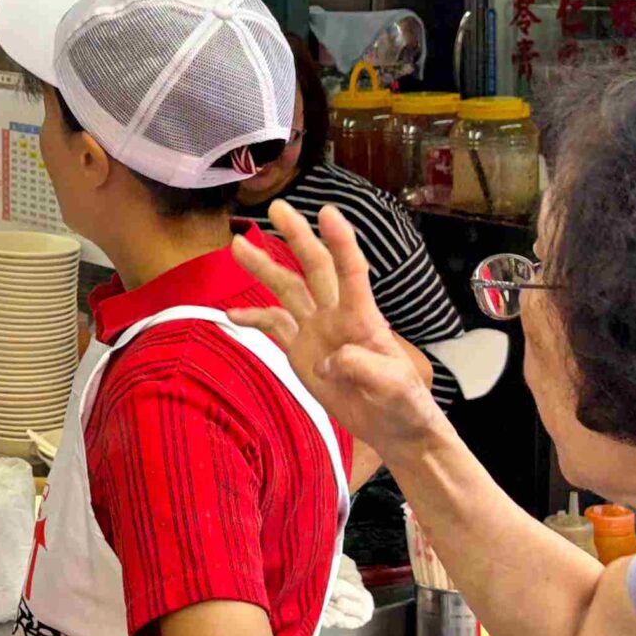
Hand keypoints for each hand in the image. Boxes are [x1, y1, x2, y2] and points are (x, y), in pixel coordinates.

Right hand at [229, 202, 444, 463]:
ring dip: (264, 268)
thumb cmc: (404, 405)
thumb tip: (330, 360)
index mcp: (363, 319)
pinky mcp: (302, 353)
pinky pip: (274, 329)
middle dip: (296, 237)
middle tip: (276, 207)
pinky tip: (230, 316)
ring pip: (287, 291)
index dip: (341, 242)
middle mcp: (337, 317)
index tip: (327, 212)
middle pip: (314, 268)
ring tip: (236, 246)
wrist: (395, 428)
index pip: (352, 272)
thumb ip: (367, 369)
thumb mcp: (395, 388)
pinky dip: (253, 320)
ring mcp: (317, 332)